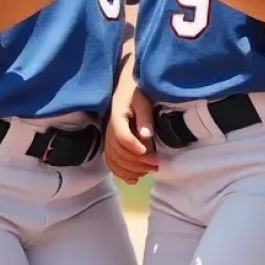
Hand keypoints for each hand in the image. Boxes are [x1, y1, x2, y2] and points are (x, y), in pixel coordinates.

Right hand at [104, 64, 158, 184]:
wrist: (129, 84)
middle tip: (156, 164)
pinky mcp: (112, 143)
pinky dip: (121, 173)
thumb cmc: (138, 89)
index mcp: (116, 115)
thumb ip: (145, 118)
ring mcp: (109, 137)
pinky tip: (134, 179)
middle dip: (136, 162)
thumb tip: (146, 137)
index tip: (147, 152)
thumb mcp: (144, 100)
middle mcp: (109, 128)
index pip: (121, 136)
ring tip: (148, 171)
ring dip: (130, 170)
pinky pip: (112, 161)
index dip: (133, 146)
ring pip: (114, 160)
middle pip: (117, 151)